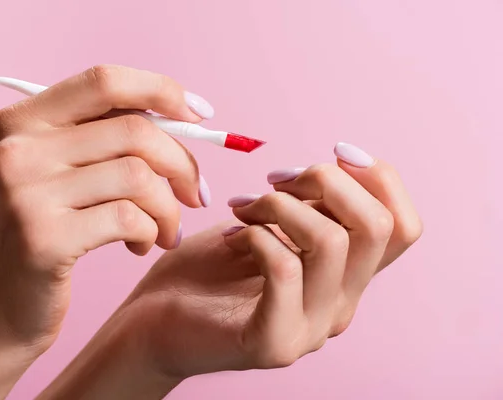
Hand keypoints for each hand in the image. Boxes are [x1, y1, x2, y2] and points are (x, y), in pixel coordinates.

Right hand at [0, 65, 212, 398]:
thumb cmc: (44, 234)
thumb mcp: (60, 174)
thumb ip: (106, 139)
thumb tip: (186, 117)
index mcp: (21, 120)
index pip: (106, 81)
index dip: (163, 90)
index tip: (201, 114)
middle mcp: (17, 148)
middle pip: (135, 130)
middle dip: (182, 165)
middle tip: (197, 196)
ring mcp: (25, 192)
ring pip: (139, 177)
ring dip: (169, 209)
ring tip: (166, 232)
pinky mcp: (42, 238)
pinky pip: (130, 219)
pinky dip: (151, 233)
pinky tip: (141, 247)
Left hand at [38, 143, 421, 398]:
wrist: (153, 324)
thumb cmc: (207, 270)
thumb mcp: (267, 226)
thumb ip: (309, 208)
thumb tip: (337, 167)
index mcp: (345, 278)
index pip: (404, 227)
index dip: (379, 177)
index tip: (333, 151)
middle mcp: (340, 307)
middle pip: (378, 227)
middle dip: (325, 181)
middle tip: (274, 178)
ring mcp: (310, 329)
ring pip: (332, 241)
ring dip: (279, 204)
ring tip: (242, 206)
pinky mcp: (272, 342)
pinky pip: (284, 268)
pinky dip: (256, 235)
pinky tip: (230, 235)